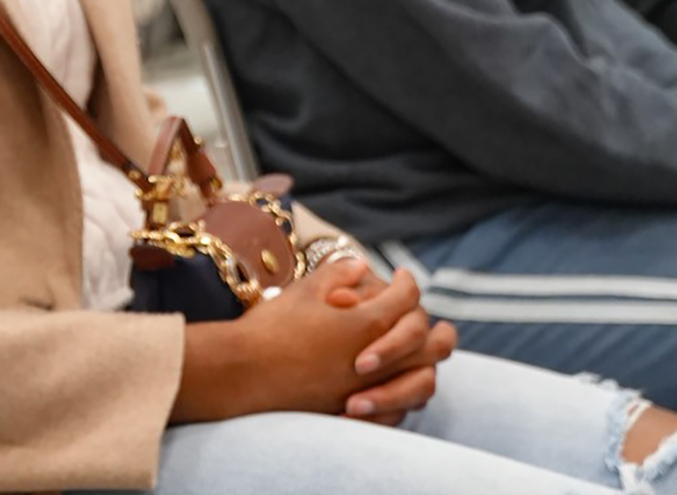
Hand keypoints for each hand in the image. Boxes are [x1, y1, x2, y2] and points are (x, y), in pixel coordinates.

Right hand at [171, 260, 441, 424]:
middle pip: (433, 343)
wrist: (244, 373)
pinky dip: (406, 394)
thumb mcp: (303, 290)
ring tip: (415, 352)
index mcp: (367, 322)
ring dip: (426, 363)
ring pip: (425, 380)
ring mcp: (372, 389)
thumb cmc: (270, 328)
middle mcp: (379, 358)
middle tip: (426, 316)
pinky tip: (393, 382)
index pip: (407, 297)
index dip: (407, 282)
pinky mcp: (360, 414)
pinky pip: (404, 410)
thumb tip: (362, 265)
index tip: (401, 275)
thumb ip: (337, 274)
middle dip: (434, 327)